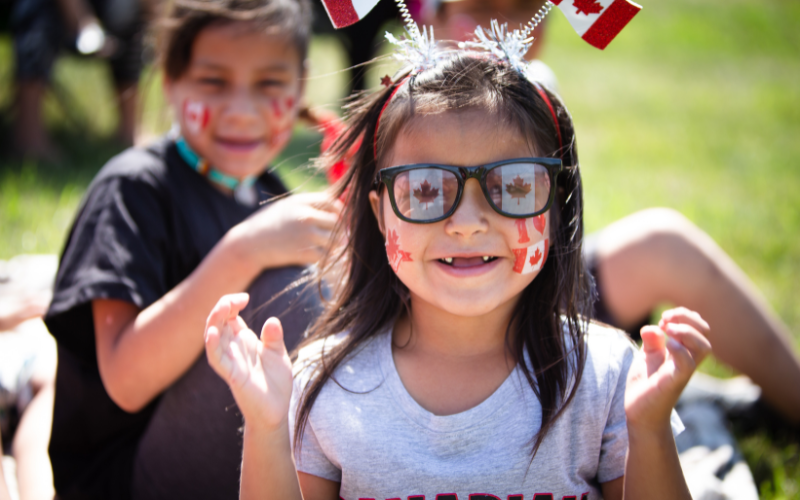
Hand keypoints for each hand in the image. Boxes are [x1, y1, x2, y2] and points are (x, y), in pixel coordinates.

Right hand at [204, 293, 293, 429]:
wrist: (276, 410)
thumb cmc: (275, 381)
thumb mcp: (278, 354)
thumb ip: (274, 337)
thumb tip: (272, 320)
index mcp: (244, 339)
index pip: (229, 315)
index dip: (232, 303)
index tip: (245, 298)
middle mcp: (233, 347)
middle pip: (217, 322)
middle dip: (221, 307)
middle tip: (234, 300)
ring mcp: (230, 360)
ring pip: (212, 337)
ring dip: (214, 321)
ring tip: (221, 308)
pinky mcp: (231, 374)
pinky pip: (216, 359)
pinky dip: (212, 346)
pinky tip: (212, 333)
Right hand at [233, 191, 343, 269]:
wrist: (248, 245)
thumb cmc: (266, 225)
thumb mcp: (285, 207)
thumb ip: (306, 204)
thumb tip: (331, 205)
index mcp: (301, 202)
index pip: (332, 203)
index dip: (340, 211)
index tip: (340, 219)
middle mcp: (305, 216)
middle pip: (336, 222)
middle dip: (339, 231)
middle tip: (338, 238)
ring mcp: (306, 235)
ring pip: (335, 241)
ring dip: (334, 246)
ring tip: (328, 249)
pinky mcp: (304, 253)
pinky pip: (326, 256)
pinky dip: (326, 259)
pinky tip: (319, 259)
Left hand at [625, 307, 711, 431]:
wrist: (640, 413)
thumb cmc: (646, 385)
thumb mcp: (647, 357)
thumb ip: (652, 341)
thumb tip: (652, 327)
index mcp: (682, 351)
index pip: (698, 328)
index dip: (685, 316)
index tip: (664, 318)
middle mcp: (687, 359)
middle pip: (705, 334)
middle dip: (689, 319)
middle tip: (666, 319)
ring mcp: (683, 371)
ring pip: (704, 347)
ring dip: (687, 332)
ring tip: (668, 329)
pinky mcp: (675, 382)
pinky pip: (687, 363)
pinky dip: (679, 349)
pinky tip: (665, 344)